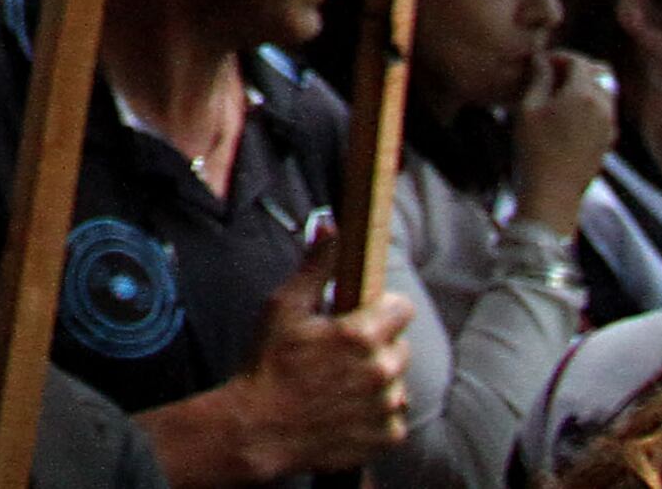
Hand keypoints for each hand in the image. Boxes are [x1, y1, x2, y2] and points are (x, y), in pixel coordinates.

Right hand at [237, 240, 411, 471]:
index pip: (403, 309)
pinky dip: (376, 415)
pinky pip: (395, 418)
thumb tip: (330, 226)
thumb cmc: (268, 365)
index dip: (383, 309)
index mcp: (362, 335)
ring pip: (398, 384)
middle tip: (341, 355)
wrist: (259, 429)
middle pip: (400, 347)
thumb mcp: (283, 307)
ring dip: (378, 382)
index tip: (364, 316)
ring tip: (341, 386)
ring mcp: (387, 407)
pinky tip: (347, 410)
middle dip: (377, 347)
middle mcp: (382, 371)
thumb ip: (315, 266)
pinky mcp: (387, 436)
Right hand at [509, 46, 617, 232]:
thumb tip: (542, 61)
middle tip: (550, 73)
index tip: (541, 62)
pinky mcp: (609, 141)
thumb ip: (539, 79)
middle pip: (597, 74)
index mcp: (584, 95)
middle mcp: (604, 107)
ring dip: (584, 86)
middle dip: (575, 69)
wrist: (553, 193)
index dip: (559, 56)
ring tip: (558, 93)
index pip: (578, 61)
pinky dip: (590, 105)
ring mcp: (610, 126)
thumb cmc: (535, 150)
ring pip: (604, 92)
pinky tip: (568, 115)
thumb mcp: (528, 108)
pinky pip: (605, 112)